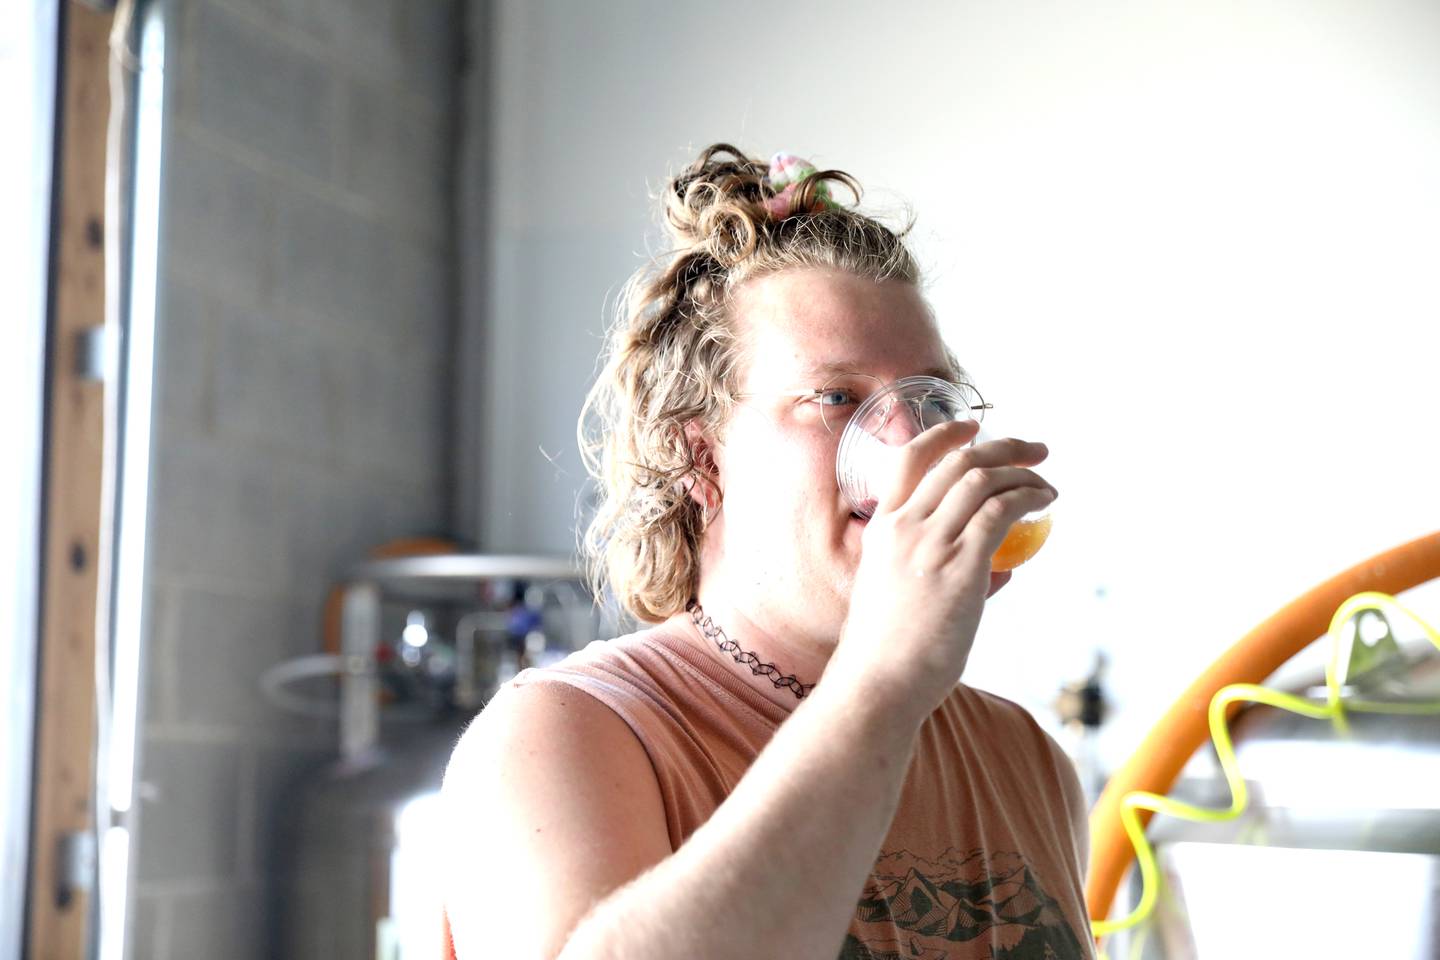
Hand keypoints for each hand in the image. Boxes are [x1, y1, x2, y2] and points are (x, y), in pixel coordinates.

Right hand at [824, 419, 1056, 718]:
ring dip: (1022, 473)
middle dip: (1002, 446)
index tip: (973, 428)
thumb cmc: (887, 651)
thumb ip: (936, 571)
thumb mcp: (895, 594)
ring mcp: (930, 544)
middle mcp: (903, 526)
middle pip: (956, 461)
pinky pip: (1002, 513)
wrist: (878, 682)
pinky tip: (1044, 504)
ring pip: (982, 480)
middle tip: (1034, 450)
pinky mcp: (962, 567)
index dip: (943, 435)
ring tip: (1046, 484)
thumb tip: (998, 570)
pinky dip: (1029, 499)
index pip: (908, 459)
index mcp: (880, 528)